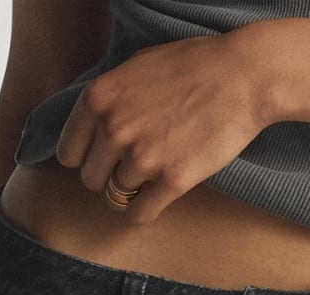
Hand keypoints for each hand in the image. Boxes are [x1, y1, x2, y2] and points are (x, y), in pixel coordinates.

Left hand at [54, 28, 275, 222]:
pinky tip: (154, 201)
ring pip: (116, 197)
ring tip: (151, 177)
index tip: (100, 162)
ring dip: (132, 192)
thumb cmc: (192, 66)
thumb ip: (110, 99)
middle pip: (92, 179)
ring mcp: (142, 158)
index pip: (69, 151)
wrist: (240, 77)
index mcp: (99, 98)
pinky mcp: (172, 180)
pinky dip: (144, 212)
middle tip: (129, 171)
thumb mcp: (135, 69)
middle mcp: (114, 129)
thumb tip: (95, 126)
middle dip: (108, 177)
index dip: (85, 159)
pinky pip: (141, 214)